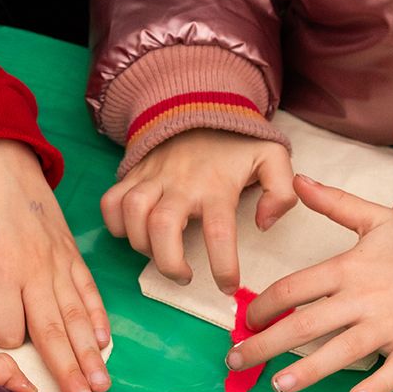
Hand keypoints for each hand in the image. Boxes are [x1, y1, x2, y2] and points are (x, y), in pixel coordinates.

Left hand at [0, 139, 109, 391]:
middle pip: (52, 330)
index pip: (6, 328)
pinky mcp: (70, 251)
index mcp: (0, 268)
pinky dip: (97, 314)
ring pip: (76, 314)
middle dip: (67, 369)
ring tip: (101, 384)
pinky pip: (87, 289)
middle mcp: (35, 269)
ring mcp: (57, 261)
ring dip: (90, 351)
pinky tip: (104, 340)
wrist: (0, 154)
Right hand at [100, 128, 294, 293]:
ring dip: (141, 244)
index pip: (218, 231)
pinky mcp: (132, 174)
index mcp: (217, 185)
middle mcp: (180, 182)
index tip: (228, 287)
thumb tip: (263, 224)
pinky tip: (133, 233)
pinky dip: (115, 224)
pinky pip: (111, 201)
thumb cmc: (236, 141)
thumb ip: (282, 191)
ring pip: (132, 213)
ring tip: (160, 254)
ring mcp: (152, 177)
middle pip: (161, 226)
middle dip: (168, 262)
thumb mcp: (272, 157)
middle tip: (184, 276)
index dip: (222, 266)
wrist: (197, 104)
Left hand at [225, 174, 392, 391]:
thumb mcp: (374, 217)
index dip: (264, 304)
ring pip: (340, 353)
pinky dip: (375, 387)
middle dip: (267, 344)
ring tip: (277, 385)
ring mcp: (389, 327)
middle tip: (236, 359)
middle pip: (305, 325)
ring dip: (307, 372)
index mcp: (347, 268)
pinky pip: (392, 374)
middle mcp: (362, 300)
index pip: (293, 288)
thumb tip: (297, 178)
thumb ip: (333, 201)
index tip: (245, 318)